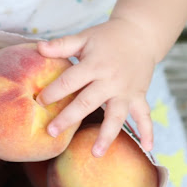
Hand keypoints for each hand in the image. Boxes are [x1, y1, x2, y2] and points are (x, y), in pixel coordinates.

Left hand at [36, 18, 155, 156]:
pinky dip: (148, 131)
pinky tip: (147, 148)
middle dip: (69, 118)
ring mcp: (126, 90)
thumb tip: (39, 48)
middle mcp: (111, 80)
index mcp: (95, 65)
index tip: (39, 102)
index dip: (54, 91)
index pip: (70, 81)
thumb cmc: (107, 37)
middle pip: (88, 102)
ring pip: (116, 116)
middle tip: (52, 132)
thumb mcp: (84, 37)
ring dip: (106, 135)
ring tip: (95, 153)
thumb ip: (62, 45)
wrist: (140, 34)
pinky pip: (145, 116)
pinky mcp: (139, 96)